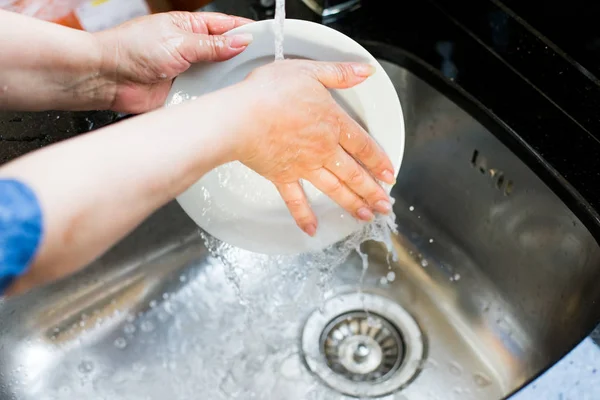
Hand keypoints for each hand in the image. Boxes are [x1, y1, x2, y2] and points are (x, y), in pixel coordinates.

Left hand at [96, 11, 252, 112]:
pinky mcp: (183, 95)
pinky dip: (213, 100)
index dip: (247, 32)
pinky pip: (205, 98)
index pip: (226, 27)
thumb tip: (240, 41)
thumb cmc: (131, 49)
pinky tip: (223, 101)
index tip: (268, 38)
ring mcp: (188, 73)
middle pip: (226, 54)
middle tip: (259, 66)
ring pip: (218, 78)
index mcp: (189, 27)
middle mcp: (191, 50)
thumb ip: (212, 45)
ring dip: (226, 82)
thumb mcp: (179, 42)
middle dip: (241, 60)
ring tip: (243, 84)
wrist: (107, 78)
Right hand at [233, 60, 395, 236]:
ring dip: (352, 203)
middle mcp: (322, 149)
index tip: (390, 175)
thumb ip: (339, 73)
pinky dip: (304, 216)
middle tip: (386, 205)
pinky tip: (312, 229)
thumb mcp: (308, 71)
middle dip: (373, 191)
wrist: (240, 118)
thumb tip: (364, 71)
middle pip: (354, 173)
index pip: (363, 145)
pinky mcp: (282, 176)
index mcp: (332, 123)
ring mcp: (303, 166)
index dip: (379, 160)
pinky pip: (296, 200)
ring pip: (334, 189)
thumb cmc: (269, 93)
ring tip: (366, 216)